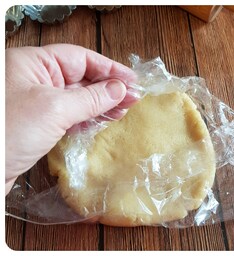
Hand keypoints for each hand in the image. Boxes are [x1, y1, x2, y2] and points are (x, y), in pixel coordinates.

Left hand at [5, 44, 138, 193]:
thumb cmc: (6, 132)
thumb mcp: (55, 109)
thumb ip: (91, 98)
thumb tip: (120, 89)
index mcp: (31, 64)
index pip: (79, 58)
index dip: (109, 68)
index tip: (132, 81)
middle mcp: (30, 79)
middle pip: (79, 77)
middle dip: (108, 88)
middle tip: (134, 99)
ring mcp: (31, 103)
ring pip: (74, 98)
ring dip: (100, 105)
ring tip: (123, 112)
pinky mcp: (32, 126)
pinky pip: (66, 116)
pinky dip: (86, 119)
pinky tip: (102, 123)